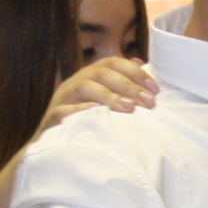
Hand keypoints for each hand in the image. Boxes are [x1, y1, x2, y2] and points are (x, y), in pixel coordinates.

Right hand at [42, 56, 159, 131]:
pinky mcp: (52, 116)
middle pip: (102, 73)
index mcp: (91, 75)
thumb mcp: (103, 100)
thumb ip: (120, 83)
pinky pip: (64, 110)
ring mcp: (63, 97)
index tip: (155, 88)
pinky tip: (97, 115)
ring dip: (108, 96)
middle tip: (148, 102)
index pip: (113, 63)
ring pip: (84, 86)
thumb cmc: (84, 120)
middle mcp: (77, 81)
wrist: (52, 145)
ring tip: (129, 108)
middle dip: (128, 85)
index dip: (135, 72)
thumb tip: (140, 62)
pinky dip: (80, 110)